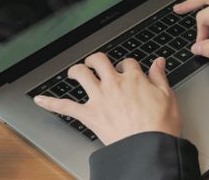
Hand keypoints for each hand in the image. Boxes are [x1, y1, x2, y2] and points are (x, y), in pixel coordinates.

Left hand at [33, 53, 180, 145]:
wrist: (148, 147)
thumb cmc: (160, 125)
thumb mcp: (168, 97)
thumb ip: (159, 77)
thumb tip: (158, 62)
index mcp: (134, 79)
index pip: (127, 62)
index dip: (127, 65)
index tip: (128, 71)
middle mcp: (114, 84)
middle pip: (99, 60)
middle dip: (97, 60)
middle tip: (97, 64)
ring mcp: (99, 98)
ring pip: (80, 75)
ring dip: (76, 71)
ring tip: (76, 72)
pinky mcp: (88, 115)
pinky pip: (64, 106)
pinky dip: (50, 102)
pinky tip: (40, 99)